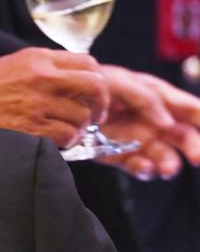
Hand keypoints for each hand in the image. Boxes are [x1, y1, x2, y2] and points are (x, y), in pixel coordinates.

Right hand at [0, 47, 108, 146]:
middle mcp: (43, 79)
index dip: (97, 79)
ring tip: (66, 129)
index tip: (95, 92)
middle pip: (94, 87)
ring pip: (81, 116)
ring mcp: (39, 105)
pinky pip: (66, 136)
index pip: (88, 63)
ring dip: (78, 126)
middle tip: (96, 114)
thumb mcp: (17, 64)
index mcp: (40, 59)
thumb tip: (79, 77)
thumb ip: (49, 66)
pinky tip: (56, 139)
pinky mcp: (33, 128)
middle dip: (100, 103)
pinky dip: (66, 140)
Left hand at [97, 65, 199, 179]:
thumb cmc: (94, 85)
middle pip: (184, 136)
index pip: (189, 108)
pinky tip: (145, 169)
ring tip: (167, 168)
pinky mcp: (122, 155)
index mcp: (158, 98)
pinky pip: (139, 166)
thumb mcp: (120, 82)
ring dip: (170, 163)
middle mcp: (154, 121)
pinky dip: (144, 170)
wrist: (64, 101)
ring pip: (165, 155)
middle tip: (197, 157)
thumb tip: (167, 122)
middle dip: (194, 146)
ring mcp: (139, 139)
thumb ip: (146, 98)